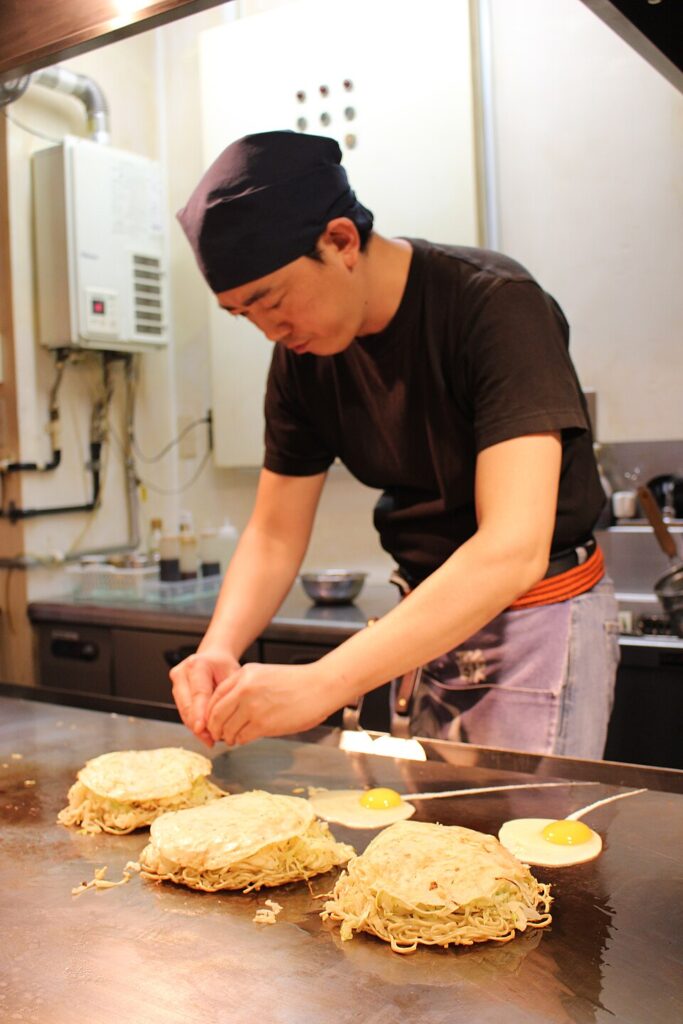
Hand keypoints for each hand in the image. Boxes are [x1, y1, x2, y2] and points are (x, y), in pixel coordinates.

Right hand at [170, 648, 239, 747]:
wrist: (213, 657)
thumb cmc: (224, 666)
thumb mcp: (232, 675)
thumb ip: (226, 696)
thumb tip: (223, 720)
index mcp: (198, 665)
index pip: (198, 693)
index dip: (200, 713)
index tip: (201, 728)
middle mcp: (182, 671)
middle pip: (187, 704)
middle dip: (198, 725)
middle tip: (210, 739)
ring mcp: (176, 681)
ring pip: (183, 711)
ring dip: (195, 727)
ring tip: (210, 739)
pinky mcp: (174, 690)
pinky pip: (183, 711)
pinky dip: (193, 723)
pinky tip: (204, 733)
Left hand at [205, 661, 339, 746]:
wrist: (321, 686)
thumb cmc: (297, 682)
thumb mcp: (265, 674)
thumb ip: (245, 687)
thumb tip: (228, 708)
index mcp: (244, 674)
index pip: (215, 696)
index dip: (210, 713)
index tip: (212, 721)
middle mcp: (244, 689)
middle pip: (216, 714)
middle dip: (214, 728)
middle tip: (217, 734)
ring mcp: (253, 706)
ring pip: (227, 728)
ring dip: (227, 736)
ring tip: (232, 738)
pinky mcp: (263, 723)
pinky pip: (242, 737)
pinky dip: (240, 740)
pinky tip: (244, 738)